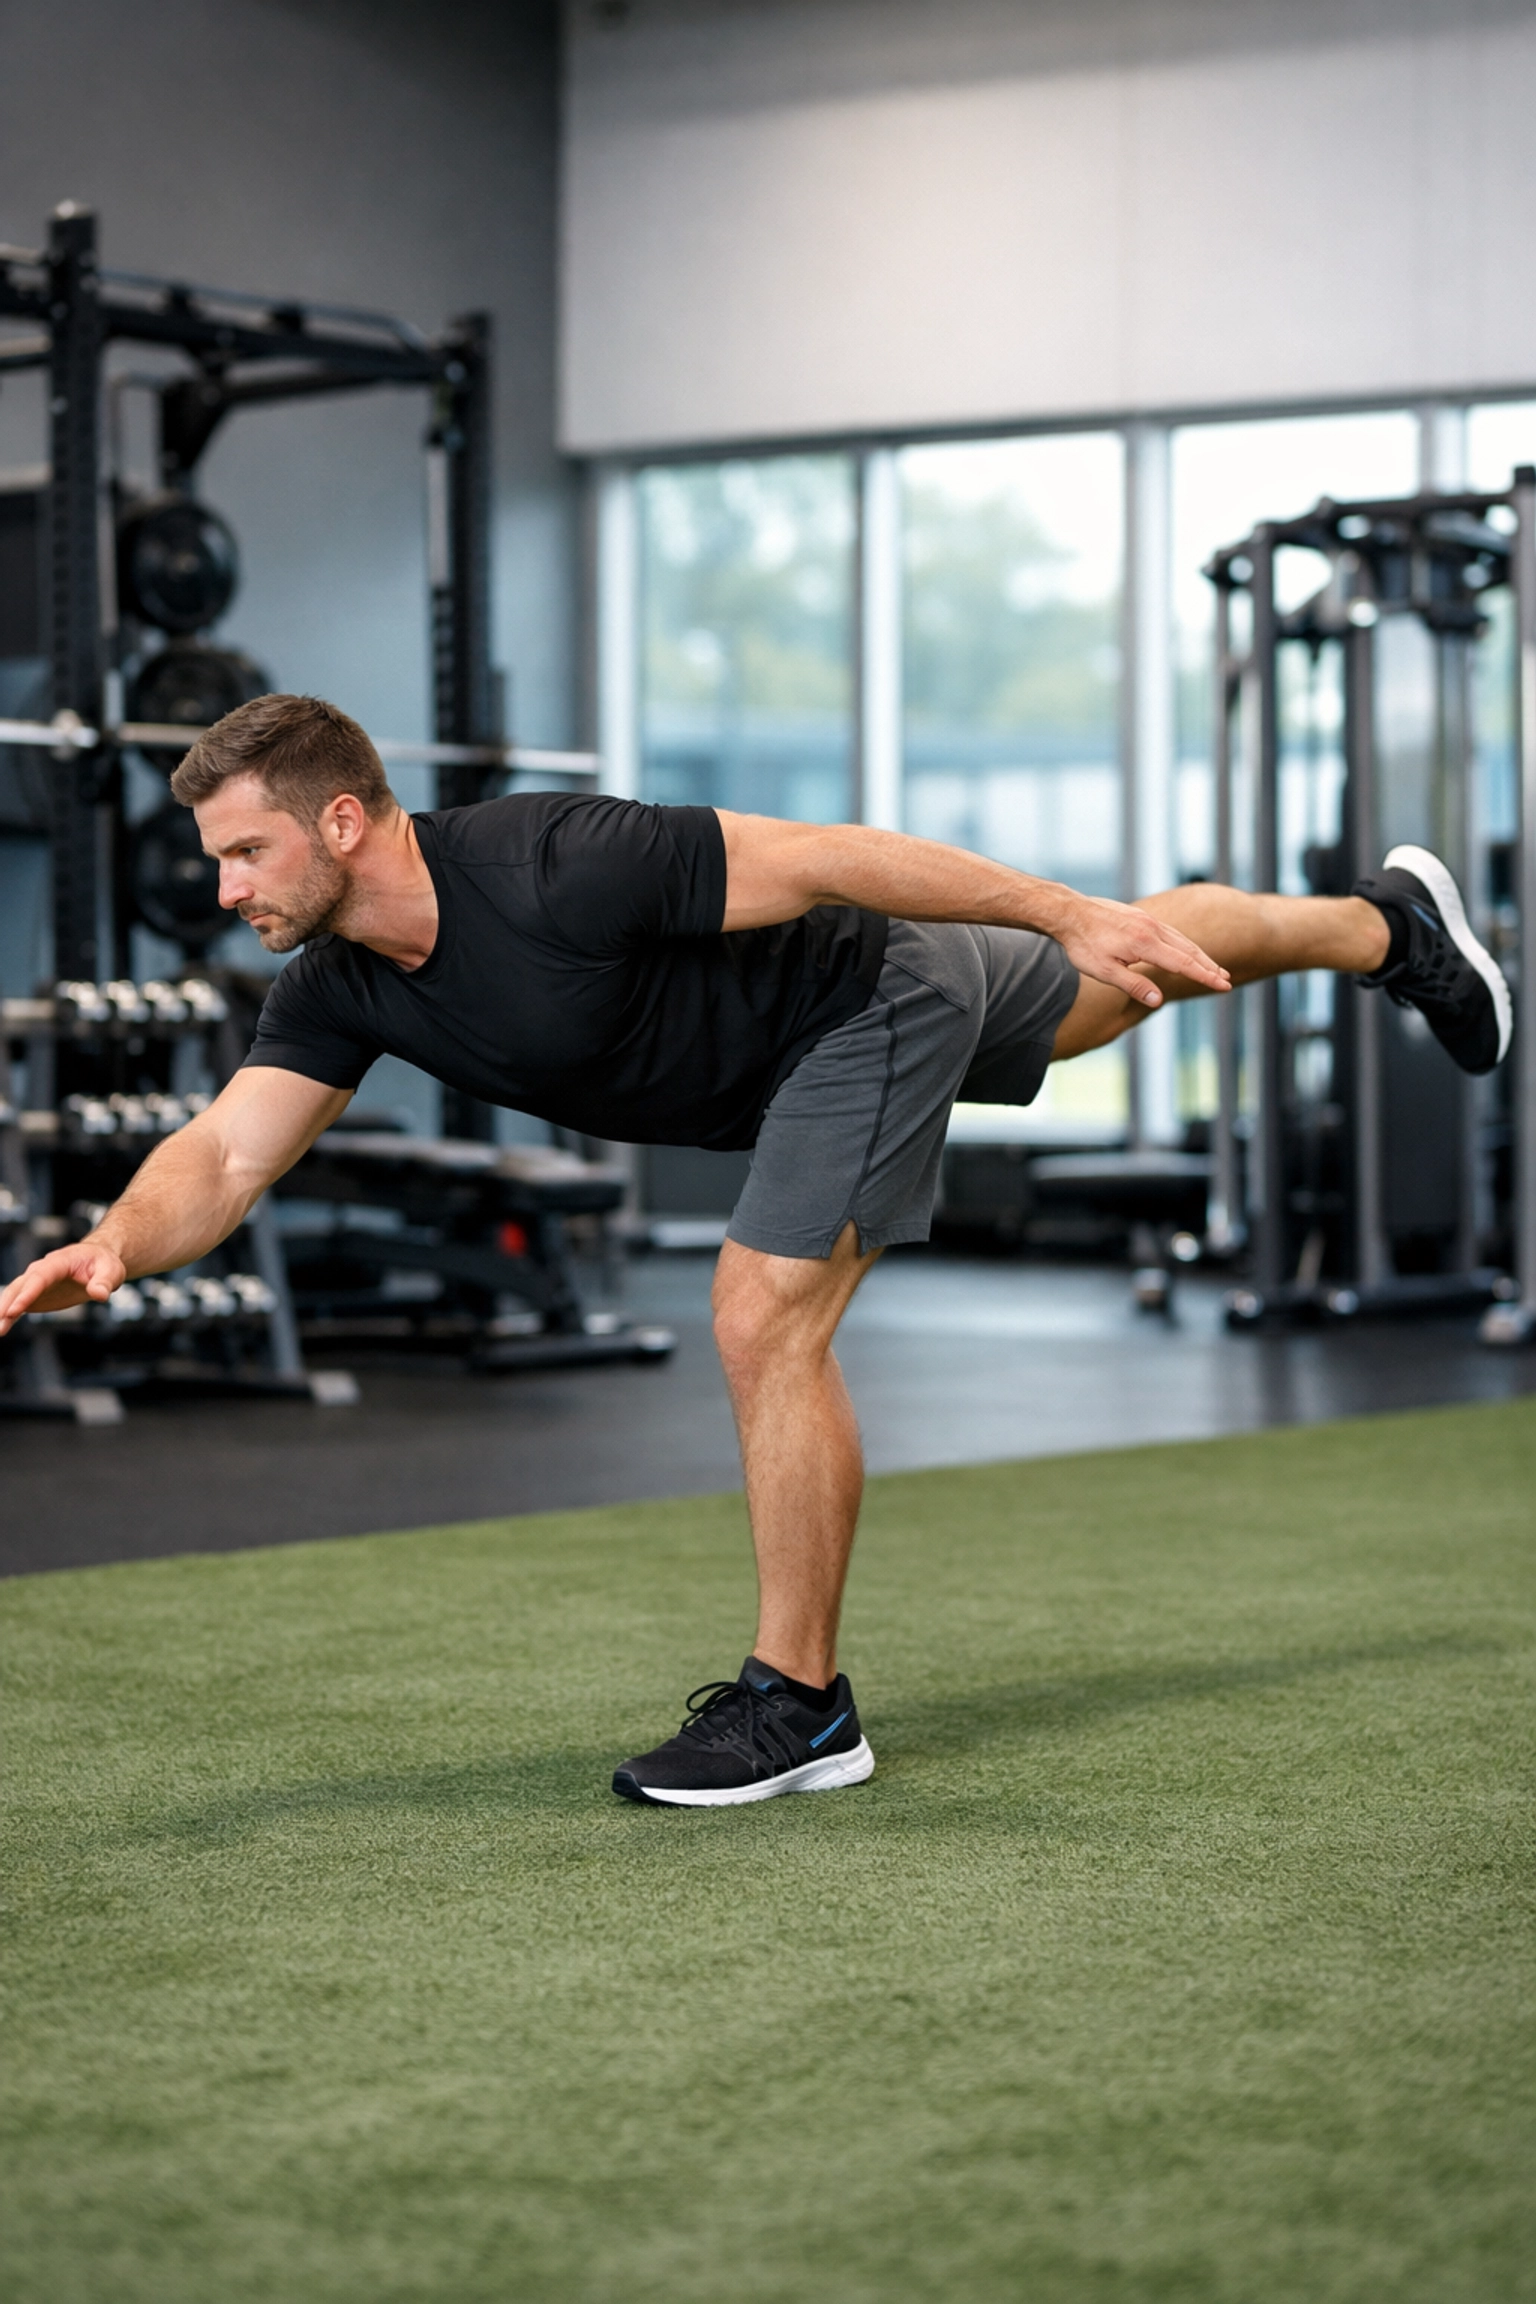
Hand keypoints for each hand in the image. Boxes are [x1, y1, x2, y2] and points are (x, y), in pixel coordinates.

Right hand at [0, 1241, 126, 1335]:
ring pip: (15, 1295)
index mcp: (58, 1263)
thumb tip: (100, 1294)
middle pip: (20, 1287)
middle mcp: (41, 1271)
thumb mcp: (111, 1270)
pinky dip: (8, 1316)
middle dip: (8, 1304)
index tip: (15, 1310)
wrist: (98, 1262)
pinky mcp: (37, 1295)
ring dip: (3, 1312)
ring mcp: (36, 1283)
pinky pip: (19, 1304)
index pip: (39, 1278)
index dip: (27, 1294)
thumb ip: (104, 1282)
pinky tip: (1, 1329)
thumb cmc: (104, 1264)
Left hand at [1051, 893, 1230, 1006]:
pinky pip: (1171, 932)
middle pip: (1189, 950)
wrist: (1070, 912)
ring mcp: (1148, 921)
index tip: (1223, 986)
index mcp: (1145, 944)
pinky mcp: (1142, 917)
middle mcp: (1152, 929)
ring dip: (1199, 955)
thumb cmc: (1083, 945)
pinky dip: (1184, 944)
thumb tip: (1158, 1000)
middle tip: (1226, 980)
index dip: (1205, 976)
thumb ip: (1133, 986)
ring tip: (1213, 968)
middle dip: (1209, 966)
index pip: (1184, 964)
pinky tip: (1186, 951)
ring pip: (1181, 939)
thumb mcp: (1104, 972)